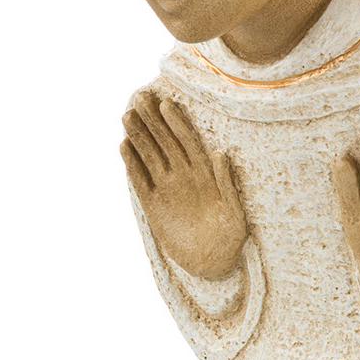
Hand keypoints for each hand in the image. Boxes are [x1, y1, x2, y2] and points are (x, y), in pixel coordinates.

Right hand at [120, 92, 246, 279]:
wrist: (214, 262)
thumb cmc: (232, 237)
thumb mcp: (235, 212)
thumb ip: (227, 184)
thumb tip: (222, 155)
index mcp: (205, 174)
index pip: (189, 142)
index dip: (178, 123)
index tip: (168, 103)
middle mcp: (184, 177)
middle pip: (166, 143)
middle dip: (154, 121)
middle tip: (140, 97)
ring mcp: (168, 189)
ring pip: (150, 156)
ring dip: (139, 137)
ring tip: (127, 116)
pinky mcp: (154, 206)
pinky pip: (140, 181)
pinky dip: (132, 165)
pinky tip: (123, 146)